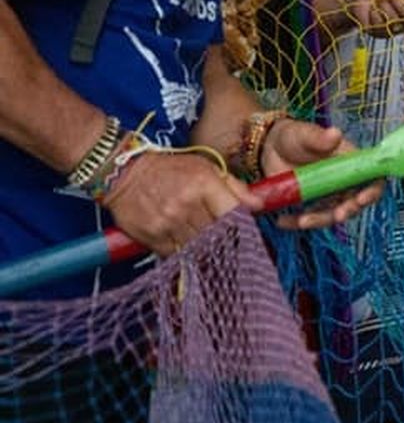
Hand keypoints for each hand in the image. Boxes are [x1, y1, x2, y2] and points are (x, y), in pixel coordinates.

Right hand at [103, 150, 260, 255]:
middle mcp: (186, 204)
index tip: (250, 234)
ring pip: (199, 248)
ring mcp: (168, 222)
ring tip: (212, 249)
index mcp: (204, 184)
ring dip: (208, 251)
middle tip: (234, 246)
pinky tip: (189, 249)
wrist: (125, 174)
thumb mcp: (206, 167)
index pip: (234, 213)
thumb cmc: (170, 169)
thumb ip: (235, 187)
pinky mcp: (152, 236)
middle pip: (218, 234)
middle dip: (228, 242)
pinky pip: (177, 255)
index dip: (245, 227)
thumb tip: (259, 205)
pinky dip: (186, 255)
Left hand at [260, 120, 383, 230]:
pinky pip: (307, 219)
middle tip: (338, 215)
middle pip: (354, 202)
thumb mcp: (304, 134)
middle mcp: (343, 182)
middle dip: (347, 211)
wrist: (271, 148)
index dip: (372, 191)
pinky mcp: (310, 205)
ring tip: (302, 221)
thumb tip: (335, 133)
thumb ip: (318, 137)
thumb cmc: (295, 136)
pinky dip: (295, 223)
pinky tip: (283, 220)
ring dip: (320, 221)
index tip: (362, 199)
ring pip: (331, 214)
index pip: (372, 179)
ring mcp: (327, 196)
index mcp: (351, 163)